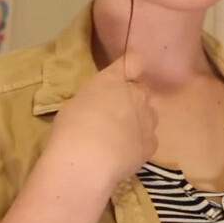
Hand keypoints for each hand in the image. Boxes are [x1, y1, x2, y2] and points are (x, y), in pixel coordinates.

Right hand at [44, 52, 158, 190]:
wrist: (87, 160)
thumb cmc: (72, 128)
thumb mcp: (76, 104)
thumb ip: (95, 100)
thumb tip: (100, 109)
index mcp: (114, 80)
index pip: (135, 62)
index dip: (131, 69)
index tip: (124, 79)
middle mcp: (136, 95)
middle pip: (142, 91)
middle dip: (132, 100)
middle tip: (114, 116)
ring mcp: (148, 119)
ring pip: (149, 115)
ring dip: (139, 121)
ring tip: (119, 139)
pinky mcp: (152, 144)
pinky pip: (149, 139)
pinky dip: (140, 144)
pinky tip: (124, 154)